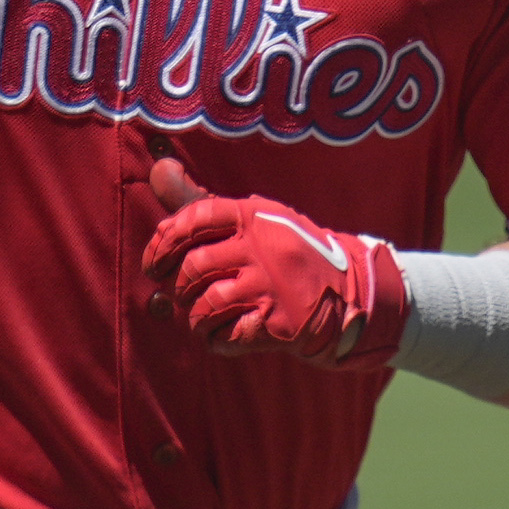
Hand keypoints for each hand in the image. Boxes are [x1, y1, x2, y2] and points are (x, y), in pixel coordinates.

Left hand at [140, 154, 408, 365]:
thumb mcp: (256, 219)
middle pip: (193, 267)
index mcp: (253, 215)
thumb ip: (203, 202)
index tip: (155, 264)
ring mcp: (272, 285)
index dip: (163, 243)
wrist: (353, 293)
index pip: (194, 218)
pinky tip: (227, 336)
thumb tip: (157, 167)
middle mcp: (262, 246)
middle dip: (179, 288)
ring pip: (206, 305)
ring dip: (197, 318)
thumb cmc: (291, 254)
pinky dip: (218, 341)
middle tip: (185, 295)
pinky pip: (228, 337)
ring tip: (206, 318)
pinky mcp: (280, 322)